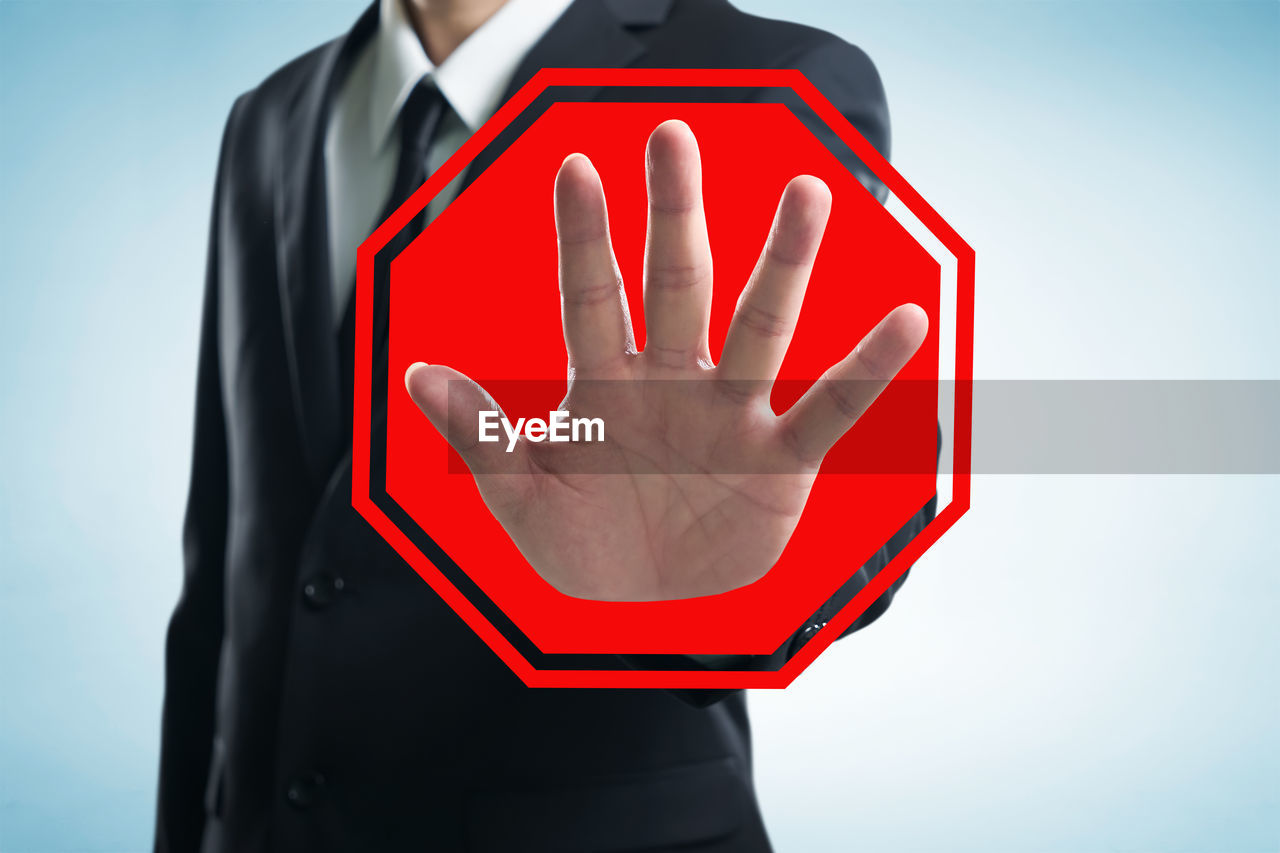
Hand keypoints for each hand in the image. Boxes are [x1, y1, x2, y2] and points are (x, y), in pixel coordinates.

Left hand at [405, 120, 926, 601]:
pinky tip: (906, 320)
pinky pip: (827, 409)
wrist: (648, 611)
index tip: (576, 168)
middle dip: (673, 215)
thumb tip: (417, 372)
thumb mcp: (523, 502)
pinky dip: (865, 371)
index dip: (584, 239)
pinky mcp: (781, 460)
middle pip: (675, 286)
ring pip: (757, 327)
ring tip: (809, 193)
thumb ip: (482, 440)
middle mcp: (671, 382)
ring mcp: (729, 415)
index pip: (590, 299)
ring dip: (782, 265)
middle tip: (673, 135)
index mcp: (604, 387)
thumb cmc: (584, 547)